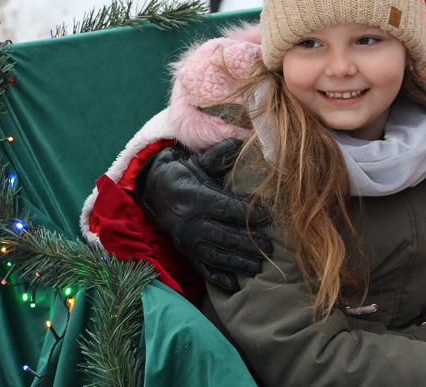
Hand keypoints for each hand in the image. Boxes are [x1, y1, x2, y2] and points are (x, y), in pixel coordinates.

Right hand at [134, 138, 271, 291]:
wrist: (155, 191)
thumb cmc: (184, 174)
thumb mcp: (199, 161)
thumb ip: (219, 155)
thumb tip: (240, 139)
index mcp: (198, 198)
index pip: (227, 207)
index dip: (248, 213)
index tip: (268, 216)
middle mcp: (192, 221)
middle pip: (224, 235)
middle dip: (248, 243)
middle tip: (269, 248)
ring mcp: (188, 240)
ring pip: (216, 255)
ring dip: (238, 263)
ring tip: (258, 267)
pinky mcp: (186, 251)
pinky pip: (202, 267)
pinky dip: (217, 278)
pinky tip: (234, 286)